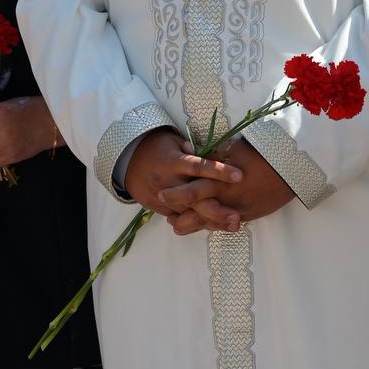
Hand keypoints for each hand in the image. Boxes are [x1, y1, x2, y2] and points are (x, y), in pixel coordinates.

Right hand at [124, 128, 242, 221]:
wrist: (128, 160)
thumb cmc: (159, 147)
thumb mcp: (174, 141)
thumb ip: (194, 150)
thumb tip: (214, 152)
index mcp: (174, 162)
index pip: (199, 167)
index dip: (219, 172)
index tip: (240, 176)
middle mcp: (169, 182)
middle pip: (195, 198)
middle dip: (217, 210)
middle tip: (237, 217)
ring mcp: (163, 198)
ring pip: (189, 214)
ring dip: (211, 221)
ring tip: (234, 226)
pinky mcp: (159, 209)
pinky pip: (180, 219)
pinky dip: (198, 223)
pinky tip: (217, 226)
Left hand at [160, 138, 294, 235]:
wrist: (292, 168)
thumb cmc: (264, 153)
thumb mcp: (237, 149)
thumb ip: (218, 154)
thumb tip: (203, 153)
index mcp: (220, 179)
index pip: (192, 189)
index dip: (175, 194)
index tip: (162, 195)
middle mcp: (226, 198)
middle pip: (196, 212)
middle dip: (179, 216)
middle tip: (167, 219)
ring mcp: (237, 209)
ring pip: (209, 223)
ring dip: (192, 226)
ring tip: (178, 227)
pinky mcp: (249, 214)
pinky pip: (225, 224)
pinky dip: (213, 225)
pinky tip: (206, 225)